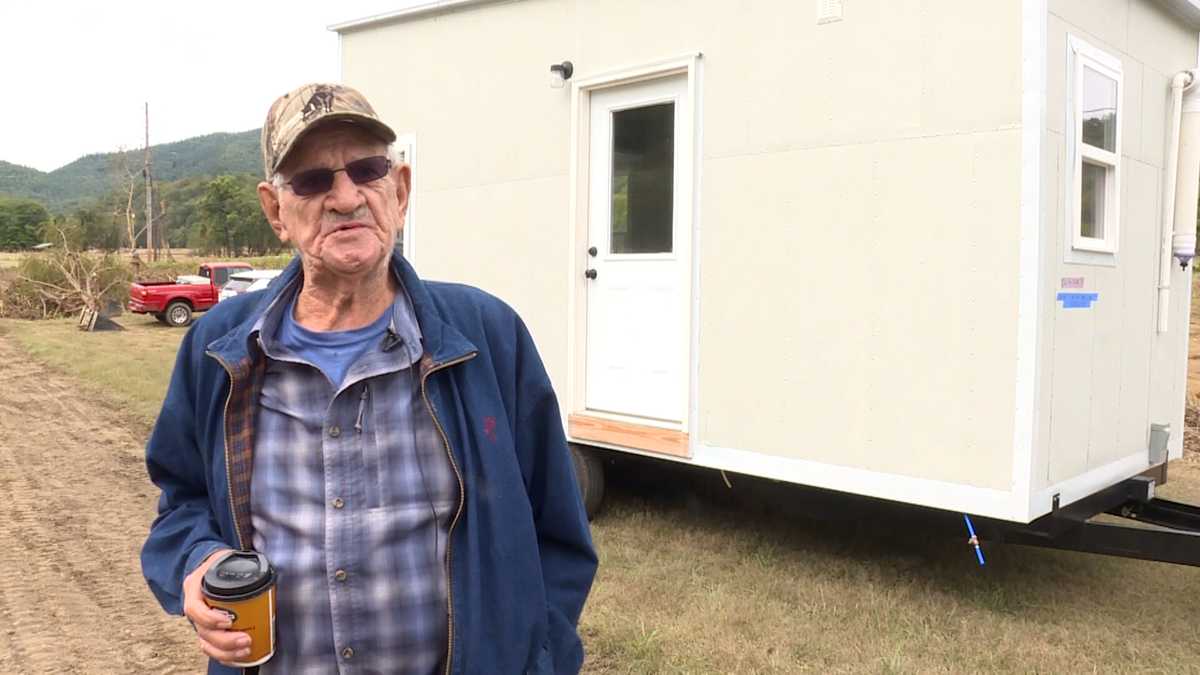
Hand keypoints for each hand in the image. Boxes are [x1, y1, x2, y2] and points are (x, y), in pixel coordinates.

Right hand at [182, 548, 251, 664]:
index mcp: (195, 588)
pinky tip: (240, 656)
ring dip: (226, 651)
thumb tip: (266, 569)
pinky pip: (212, 648)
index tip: (228, 621)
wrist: (210, 563)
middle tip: (246, 639)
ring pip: (206, 643)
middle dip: (224, 640)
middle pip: (203, 631)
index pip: (195, 608)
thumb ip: (241, 564)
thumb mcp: (227, 557)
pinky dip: (225, 655)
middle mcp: (195, 606)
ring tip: (246, 650)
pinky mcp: (208, 629)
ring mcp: (200, 620)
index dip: (210, 618)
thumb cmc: (221, 561)